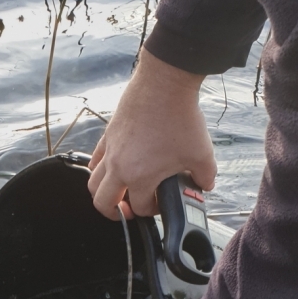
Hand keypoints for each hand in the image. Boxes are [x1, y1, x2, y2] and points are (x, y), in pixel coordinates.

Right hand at [88, 49, 215, 218]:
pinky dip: (99, 169)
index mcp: (140, 177)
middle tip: (127, 211)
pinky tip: (112, 167)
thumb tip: (205, 185)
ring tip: (115, 193)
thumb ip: (205, 177)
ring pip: (92, 183)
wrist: (165, 84)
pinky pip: (95, 160)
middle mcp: (119, 167)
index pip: (139, 207)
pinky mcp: (108, 135)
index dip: (151, 211)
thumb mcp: (203, 154)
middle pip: (103, 203)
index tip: (160, 204)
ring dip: (102, 193)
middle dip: (114, 213)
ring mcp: (110, 151)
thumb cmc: (180, 118)